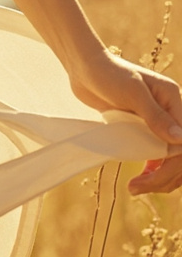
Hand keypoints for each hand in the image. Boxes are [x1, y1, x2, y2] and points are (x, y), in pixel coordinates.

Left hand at [68, 48, 181, 194]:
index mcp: (175, 100)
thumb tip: (181, 140)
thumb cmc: (108, 73)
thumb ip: (155, 115)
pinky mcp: (146, 128)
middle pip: (181, 154)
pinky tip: (142, 177)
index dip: (171, 164)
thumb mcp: (132, 92)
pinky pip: (159, 155)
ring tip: (136, 188)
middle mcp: (172, 112)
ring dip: (160, 177)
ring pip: (172, 158)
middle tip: (136, 188)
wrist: (85, 67)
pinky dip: (154, 169)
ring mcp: (160, 121)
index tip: (148, 177)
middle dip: (164, 176)